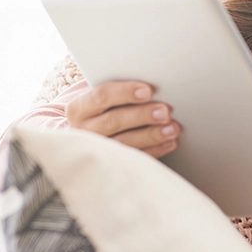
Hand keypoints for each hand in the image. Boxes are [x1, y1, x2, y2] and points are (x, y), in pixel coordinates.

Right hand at [65, 81, 179, 157]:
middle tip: (165, 111)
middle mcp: (84, 130)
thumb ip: (119, 91)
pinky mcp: (110, 164)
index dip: (126, 92)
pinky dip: (155, 150)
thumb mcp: (101, 98)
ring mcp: (97, 149)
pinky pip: (134, 157)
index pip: (101, 96)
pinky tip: (169, 142)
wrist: (85, 136)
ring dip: (152, 135)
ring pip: (124, 142)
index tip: (148, 90)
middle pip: (114, 121)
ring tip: (172, 128)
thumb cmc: (101, 110)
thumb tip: (152, 87)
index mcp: (79, 108)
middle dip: (142, 116)